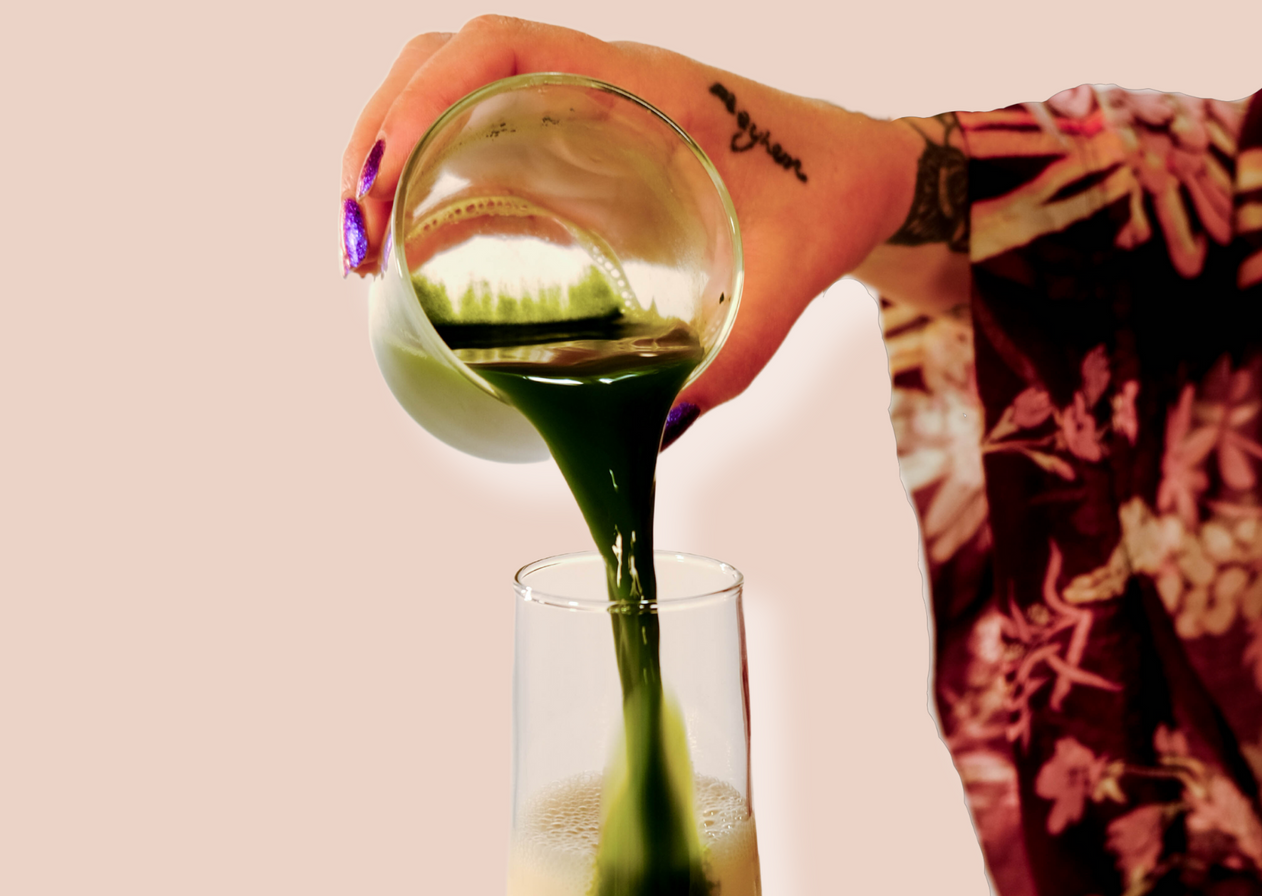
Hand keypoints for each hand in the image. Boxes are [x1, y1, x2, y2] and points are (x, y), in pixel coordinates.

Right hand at [340, 17, 920, 417]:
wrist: (862, 178)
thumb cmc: (827, 209)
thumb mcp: (783, 284)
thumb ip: (727, 358)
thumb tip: (651, 436)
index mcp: (639, 83)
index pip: (497, 47)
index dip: (419, 101)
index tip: (382, 185)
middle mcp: (599, 80)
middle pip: (445, 64)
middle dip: (376, 139)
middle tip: (353, 240)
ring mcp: (584, 108)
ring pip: (453, 95)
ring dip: (391, 156)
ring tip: (363, 247)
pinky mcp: (582, 144)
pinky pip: (488, 137)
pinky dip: (436, 180)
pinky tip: (415, 248)